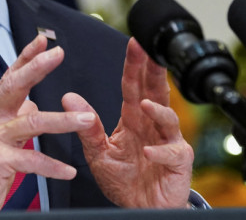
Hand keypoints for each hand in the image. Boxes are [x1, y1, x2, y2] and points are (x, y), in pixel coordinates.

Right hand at [0, 35, 95, 213]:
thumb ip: (14, 117)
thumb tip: (31, 102)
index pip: (10, 77)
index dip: (25, 57)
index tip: (43, 40)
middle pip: (14, 87)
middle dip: (36, 68)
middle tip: (57, 55)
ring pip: (31, 122)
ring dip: (63, 120)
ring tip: (86, 120)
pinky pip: (30, 160)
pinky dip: (52, 166)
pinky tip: (69, 170)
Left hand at [62, 37, 193, 208]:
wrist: (139, 210)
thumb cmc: (123, 180)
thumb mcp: (98, 152)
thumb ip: (86, 126)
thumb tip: (68, 96)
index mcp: (133, 119)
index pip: (133, 86)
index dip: (134, 65)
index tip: (133, 43)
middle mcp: (152, 125)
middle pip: (154, 92)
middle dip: (153, 71)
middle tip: (149, 50)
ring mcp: (168, 142)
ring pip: (169, 118)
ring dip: (157, 110)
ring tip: (144, 104)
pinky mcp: (177, 163)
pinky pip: (173, 153)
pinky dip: (161, 151)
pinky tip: (149, 150)